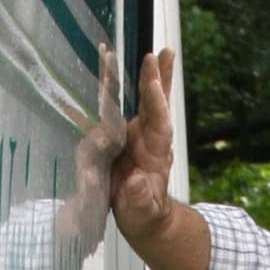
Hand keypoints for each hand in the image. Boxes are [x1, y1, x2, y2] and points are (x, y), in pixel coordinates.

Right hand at [110, 49, 177, 243]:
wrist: (144, 218)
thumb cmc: (144, 215)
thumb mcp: (142, 212)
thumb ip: (139, 199)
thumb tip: (136, 182)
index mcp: (155, 154)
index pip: (158, 124)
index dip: (155, 103)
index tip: (153, 81)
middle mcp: (146, 138)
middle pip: (154, 104)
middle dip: (155, 79)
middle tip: (159, 53)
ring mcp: (136, 135)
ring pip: (140, 100)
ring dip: (141, 76)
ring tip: (145, 51)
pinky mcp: (122, 137)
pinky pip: (116, 109)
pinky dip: (113, 87)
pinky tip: (110, 64)